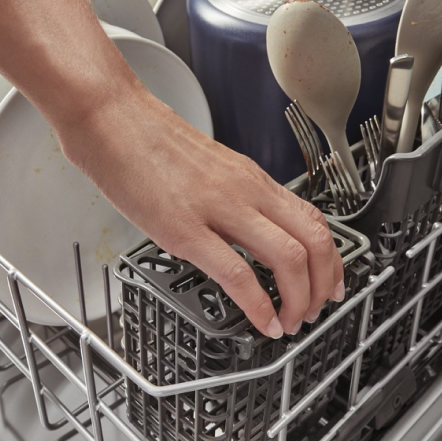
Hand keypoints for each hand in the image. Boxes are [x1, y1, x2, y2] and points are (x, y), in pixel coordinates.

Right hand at [55, 82, 345, 338]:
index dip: (330, 260)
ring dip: (298, 300)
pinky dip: (258, 306)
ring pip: (287, 257)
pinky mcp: (185, 229)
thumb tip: (249, 234)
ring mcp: (218, 209)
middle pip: (314, 241)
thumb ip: (234, 200)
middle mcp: (246, 191)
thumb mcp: (209, 169)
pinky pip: (237, 273)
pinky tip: (260, 321)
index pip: (314, 221)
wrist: (111, 118)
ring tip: (290, 323)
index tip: (328, 284)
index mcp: (252, 180)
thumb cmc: (149, 142)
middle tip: (314, 311)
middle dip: (322, 286)